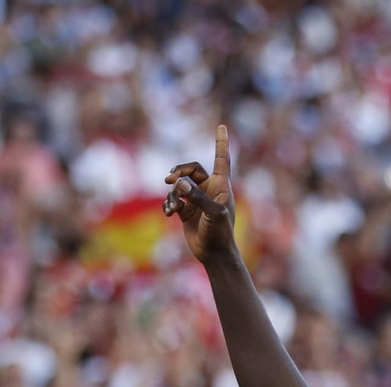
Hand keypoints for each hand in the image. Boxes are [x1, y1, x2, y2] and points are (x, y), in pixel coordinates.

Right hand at [164, 125, 235, 261]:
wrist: (214, 255)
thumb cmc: (220, 233)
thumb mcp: (213, 213)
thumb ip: (197, 196)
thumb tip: (179, 183)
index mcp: (221, 186)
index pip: (221, 159)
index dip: (221, 142)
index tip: (222, 126)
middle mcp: (209, 189)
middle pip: (191, 169)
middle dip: (179, 171)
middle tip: (169, 180)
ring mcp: (196, 199)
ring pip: (179, 185)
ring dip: (172, 194)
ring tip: (172, 207)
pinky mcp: (186, 210)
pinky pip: (173, 199)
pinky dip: (168, 204)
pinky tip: (168, 213)